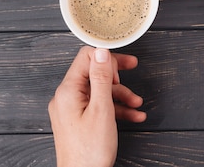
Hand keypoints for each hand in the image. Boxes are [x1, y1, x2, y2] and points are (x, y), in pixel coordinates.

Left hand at [48, 46, 145, 166]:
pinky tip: (133, 115)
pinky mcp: (77, 120)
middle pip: (93, 72)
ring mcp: (71, 109)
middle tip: (133, 68)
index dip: (106, 58)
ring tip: (137, 103)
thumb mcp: (102, 109)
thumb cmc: (90, 151)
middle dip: (116, 74)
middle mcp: (66, 97)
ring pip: (98, 91)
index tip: (123, 64)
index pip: (86, 57)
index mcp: (68, 90)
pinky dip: (115, 108)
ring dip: (120, 94)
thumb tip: (101, 52)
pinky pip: (97, 106)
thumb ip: (101, 78)